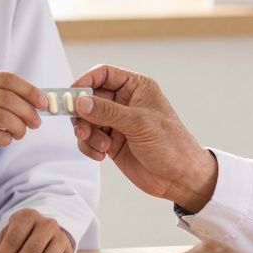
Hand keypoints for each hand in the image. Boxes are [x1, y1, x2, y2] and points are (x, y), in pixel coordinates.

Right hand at [0, 71, 45, 202]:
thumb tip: (34, 100)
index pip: (7, 78)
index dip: (29, 89)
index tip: (44, 101)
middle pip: (8, 97)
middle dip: (29, 111)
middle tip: (36, 123)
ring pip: (3, 117)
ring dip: (20, 127)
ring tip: (21, 134)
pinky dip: (7, 138)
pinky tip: (6, 140)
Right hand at [70, 64, 217, 211]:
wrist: (180, 178)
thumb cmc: (171, 145)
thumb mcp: (139, 123)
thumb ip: (107, 111)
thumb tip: (80, 102)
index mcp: (136, 87)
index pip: (103, 74)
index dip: (85, 81)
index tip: (71, 96)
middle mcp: (125, 102)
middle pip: (89, 97)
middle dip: (82, 113)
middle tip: (80, 128)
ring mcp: (117, 122)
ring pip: (86, 119)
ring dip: (86, 133)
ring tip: (100, 146)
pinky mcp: (111, 142)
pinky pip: (89, 138)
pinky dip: (89, 146)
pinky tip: (101, 155)